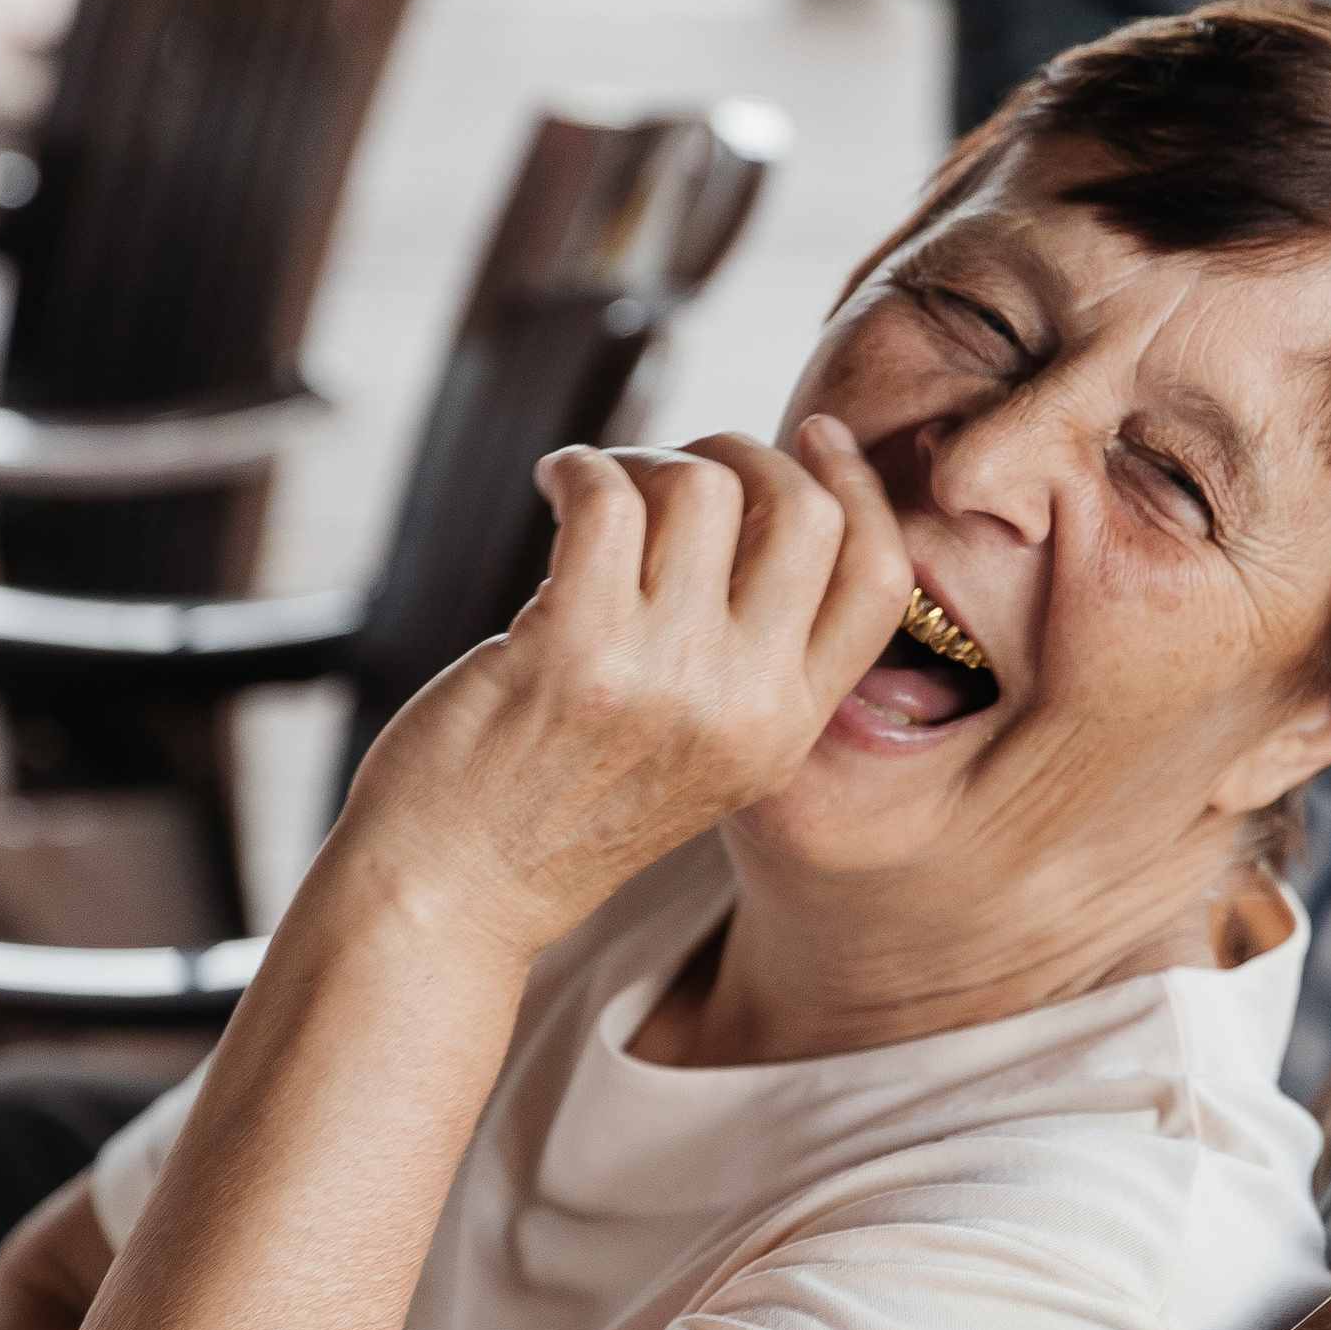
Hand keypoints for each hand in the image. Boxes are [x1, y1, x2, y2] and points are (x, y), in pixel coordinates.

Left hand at [342, 417, 911, 957]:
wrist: (450, 895)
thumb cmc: (551, 810)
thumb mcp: (695, 760)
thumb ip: (743, 662)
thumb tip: (752, 504)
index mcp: (786, 732)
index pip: (881, 580)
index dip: (857, 487)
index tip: (812, 434)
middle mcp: (744, 708)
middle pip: (803, 513)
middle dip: (739, 454)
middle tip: (667, 465)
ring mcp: (664, 681)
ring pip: (703, 489)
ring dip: (640, 460)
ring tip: (591, 488)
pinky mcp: (573, 652)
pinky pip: (608, 498)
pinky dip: (579, 467)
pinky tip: (553, 484)